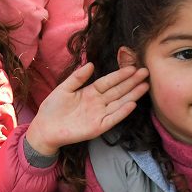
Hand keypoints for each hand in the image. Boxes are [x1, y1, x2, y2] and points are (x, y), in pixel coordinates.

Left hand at [26, 62, 148, 155]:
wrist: (44, 128)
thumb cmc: (52, 108)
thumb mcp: (64, 88)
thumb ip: (77, 77)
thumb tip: (91, 64)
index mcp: (90, 92)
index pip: (109, 81)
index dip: (120, 75)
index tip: (133, 67)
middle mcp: (97, 103)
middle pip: (118, 91)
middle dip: (132, 82)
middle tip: (146, 72)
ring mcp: (99, 115)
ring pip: (119, 103)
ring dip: (132, 95)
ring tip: (145, 86)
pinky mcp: (98, 127)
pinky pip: (112, 118)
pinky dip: (122, 112)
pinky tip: (132, 103)